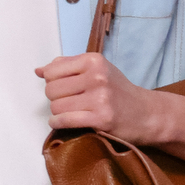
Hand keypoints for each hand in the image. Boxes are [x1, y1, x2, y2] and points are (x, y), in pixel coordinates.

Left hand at [36, 52, 158, 141]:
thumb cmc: (118, 91)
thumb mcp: (97, 70)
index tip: (61, 88)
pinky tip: (61, 122)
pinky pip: (65, 120)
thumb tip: (39, 70)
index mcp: (94, 60)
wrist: (145, 113)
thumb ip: (68, 67)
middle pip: (52, 89)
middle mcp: (97, 76)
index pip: (52, 71)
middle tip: (67, 102)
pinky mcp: (101, 118)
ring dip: (58, 113)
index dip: (51, 82)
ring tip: (70, 112)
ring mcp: (100, 98)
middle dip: (55, 98)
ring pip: (56, 106)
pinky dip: (58, 123)